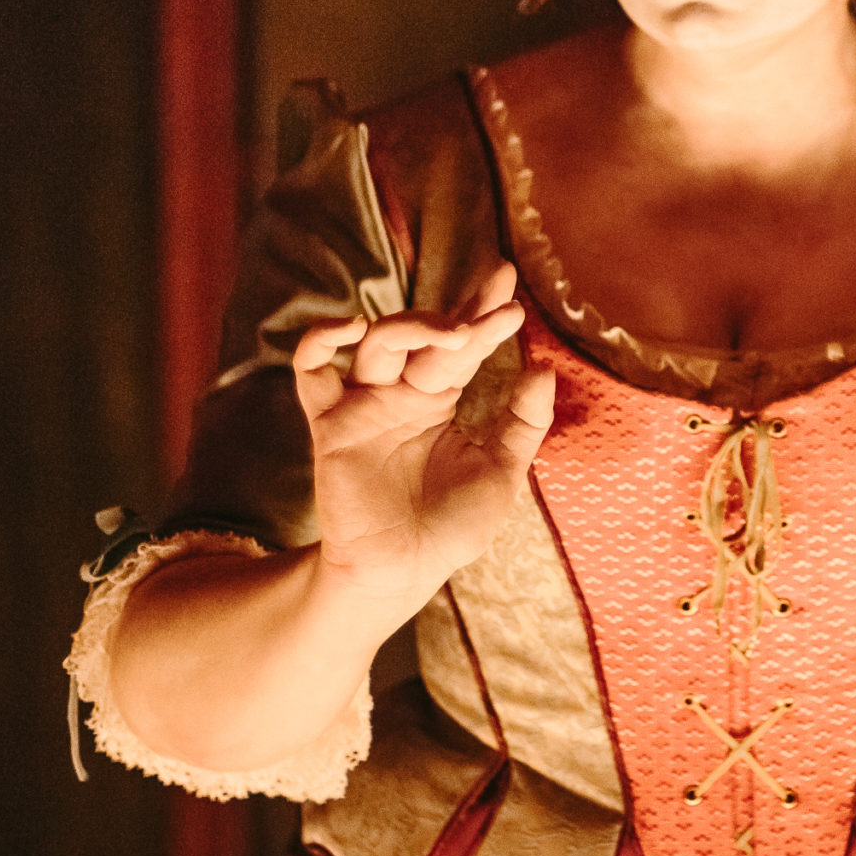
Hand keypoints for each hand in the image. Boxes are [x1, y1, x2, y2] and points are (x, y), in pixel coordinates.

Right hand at [292, 262, 554, 610]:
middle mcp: (401, 394)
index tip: (507, 281)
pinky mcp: (330, 426)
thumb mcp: (502, 472)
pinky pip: (310, 372)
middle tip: (497, 303)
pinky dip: (320, 341)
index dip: (482, 309)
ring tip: (455, 331)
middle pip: (426, 336)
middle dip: (461, 314)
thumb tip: (544, 368)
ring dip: (413, 326)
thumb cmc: (451, 529)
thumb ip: (524, 423)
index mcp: (440, 399)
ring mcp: (363, 406)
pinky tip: (351, 327)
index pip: (462, 343)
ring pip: (378, 343)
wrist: (402, 574)